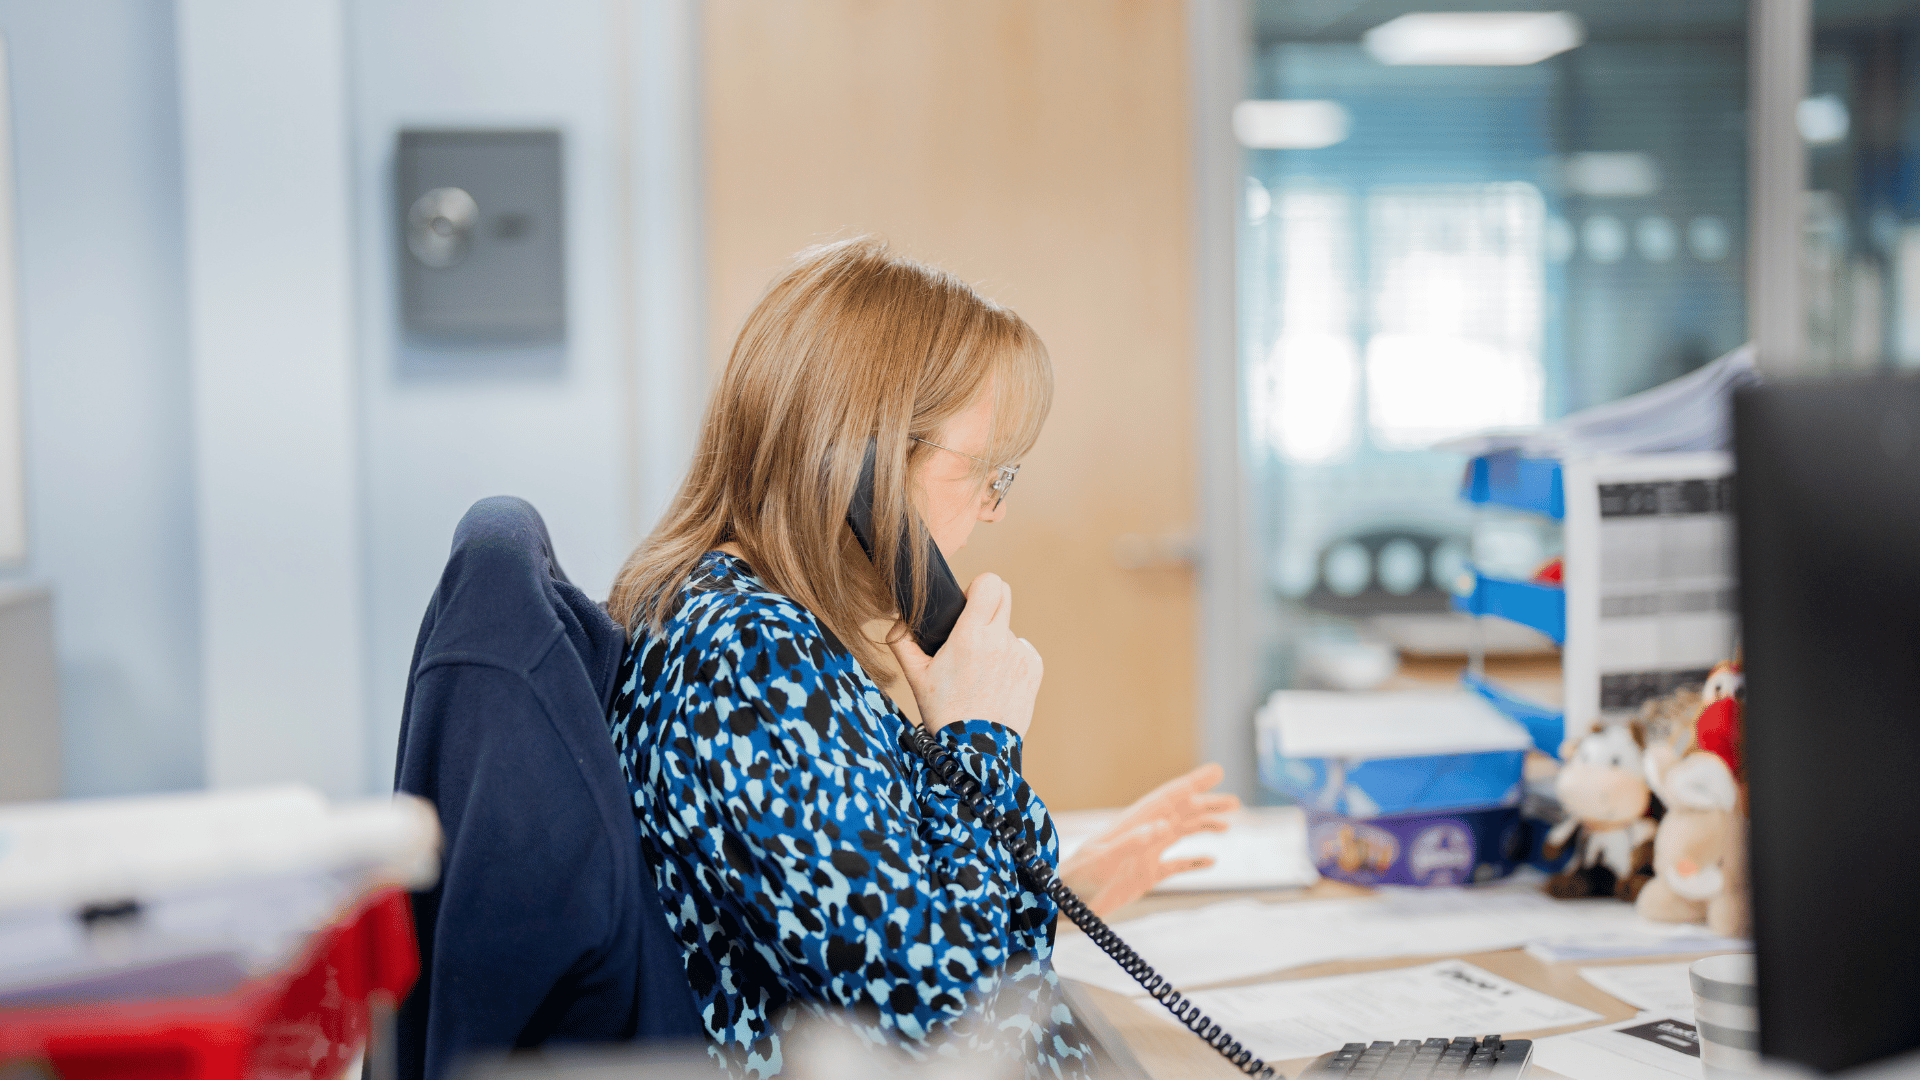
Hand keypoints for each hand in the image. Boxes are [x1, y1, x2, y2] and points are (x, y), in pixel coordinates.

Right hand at [888, 572, 1042, 737]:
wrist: (976, 750)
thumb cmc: (944, 712)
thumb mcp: (915, 677)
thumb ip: (902, 643)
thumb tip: (897, 621)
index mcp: (970, 636)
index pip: (989, 583)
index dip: (977, 587)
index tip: (968, 602)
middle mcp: (1000, 641)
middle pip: (1004, 595)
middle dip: (988, 603)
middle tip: (973, 626)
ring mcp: (1020, 654)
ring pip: (1008, 628)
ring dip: (995, 639)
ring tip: (979, 671)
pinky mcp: (1034, 668)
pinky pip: (1021, 649)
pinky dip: (1009, 659)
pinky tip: (994, 681)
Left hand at [1058, 763, 1240, 916]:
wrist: (1064, 904)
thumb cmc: (1077, 879)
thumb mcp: (1102, 859)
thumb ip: (1131, 842)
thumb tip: (1162, 825)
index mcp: (1133, 824)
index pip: (1168, 798)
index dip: (1193, 783)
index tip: (1217, 771)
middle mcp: (1142, 835)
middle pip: (1179, 813)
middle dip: (1206, 804)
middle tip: (1235, 801)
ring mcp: (1144, 855)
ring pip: (1180, 834)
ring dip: (1202, 827)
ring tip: (1227, 825)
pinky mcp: (1144, 876)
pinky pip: (1174, 866)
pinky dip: (1193, 861)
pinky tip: (1211, 861)